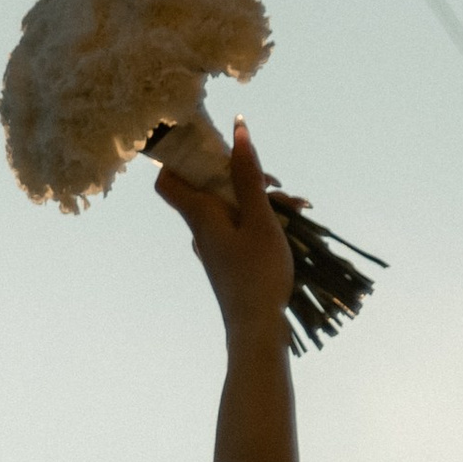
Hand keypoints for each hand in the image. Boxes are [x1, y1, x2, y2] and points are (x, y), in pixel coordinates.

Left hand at [157, 120, 297, 340]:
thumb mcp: (259, 219)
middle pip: (208, 188)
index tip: (209, 147)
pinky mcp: (229, 261)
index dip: (179, 158)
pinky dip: (260, 219)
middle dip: (241, 176)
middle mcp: (201, 229)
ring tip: (294, 206)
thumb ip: (248, 175)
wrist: (257, 331)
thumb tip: (237, 130)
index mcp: (200, 215)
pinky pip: (239, 227)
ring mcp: (214, 247)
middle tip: (274, 182)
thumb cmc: (257, 274)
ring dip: (259, 199)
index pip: (167, 180)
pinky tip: (291, 222)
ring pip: (229, 208)